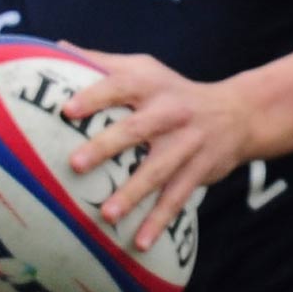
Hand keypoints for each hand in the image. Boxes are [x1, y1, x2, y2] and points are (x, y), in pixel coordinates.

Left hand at [58, 45, 252, 249]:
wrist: (238, 113)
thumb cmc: (174, 92)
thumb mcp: (145, 69)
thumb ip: (102, 62)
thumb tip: (55, 48)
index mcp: (151, 85)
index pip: (121, 86)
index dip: (95, 96)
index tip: (68, 109)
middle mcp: (171, 112)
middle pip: (137, 129)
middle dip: (107, 146)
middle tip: (75, 164)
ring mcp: (188, 144)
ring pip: (159, 170)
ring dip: (134, 193)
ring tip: (107, 214)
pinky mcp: (200, 170)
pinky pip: (178, 198)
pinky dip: (160, 221)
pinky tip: (140, 243)